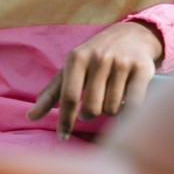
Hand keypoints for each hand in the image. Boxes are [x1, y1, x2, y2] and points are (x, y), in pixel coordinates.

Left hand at [26, 21, 162, 140]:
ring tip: (110, 98)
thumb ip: (51, 93)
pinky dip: (127, 110)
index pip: (68, 97)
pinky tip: (124, 101)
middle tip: (91, 107)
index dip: (65, 121)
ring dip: (109, 110)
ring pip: (111, 109)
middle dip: (89, 114)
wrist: (131, 35)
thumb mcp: (70, 69)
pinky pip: (133, 105)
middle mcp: (99, 58)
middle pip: (91, 108)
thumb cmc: (94, 57)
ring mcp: (122, 63)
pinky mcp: (142, 69)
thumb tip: (30, 116)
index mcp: (77, 58)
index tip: (62, 137)